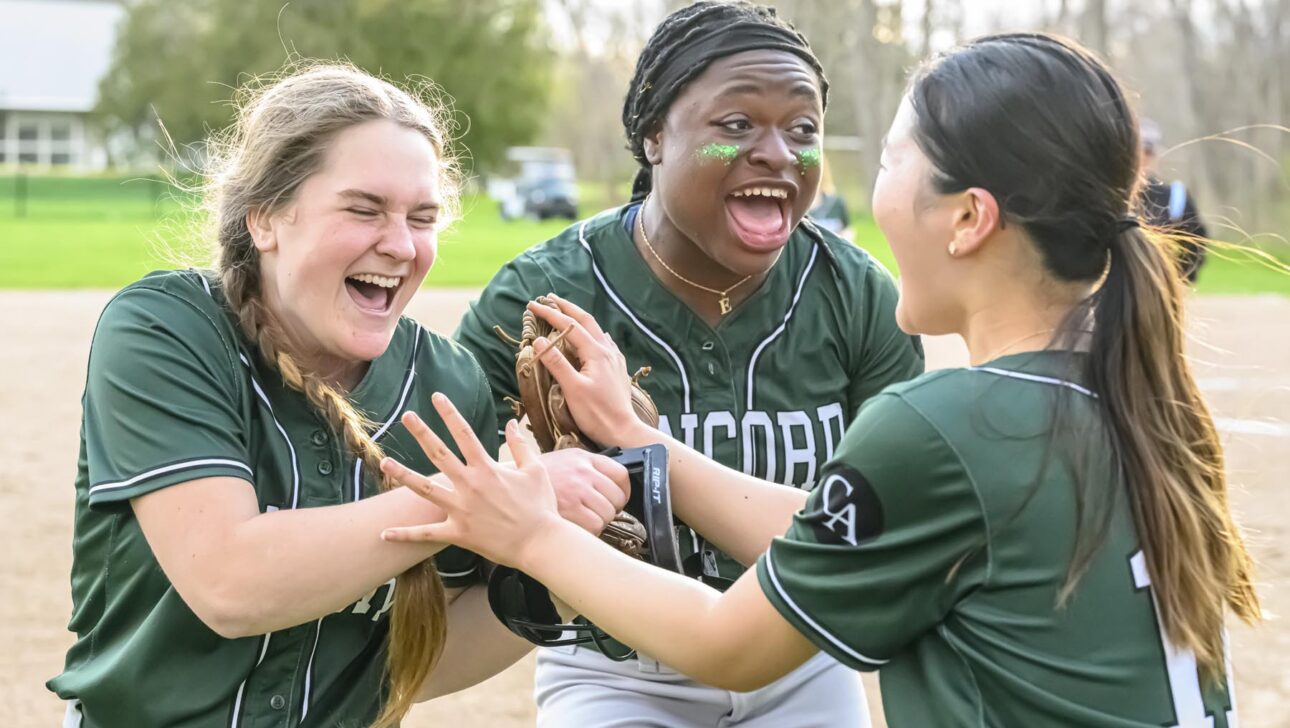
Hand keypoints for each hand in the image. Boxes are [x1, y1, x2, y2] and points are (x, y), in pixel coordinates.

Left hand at [379, 393, 560, 567]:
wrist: (540, 543)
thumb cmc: (540, 506)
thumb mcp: (535, 471)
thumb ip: (521, 446)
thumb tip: (512, 423)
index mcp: (487, 469)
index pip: (464, 434)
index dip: (449, 413)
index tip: (436, 397)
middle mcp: (470, 486)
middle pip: (439, 454)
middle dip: (422, 433)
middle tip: (406, 417)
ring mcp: (461, 510)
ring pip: (425, 490)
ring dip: (403, 475)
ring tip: (384, 462)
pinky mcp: (458, 533)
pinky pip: (425, 534)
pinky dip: (404, 535)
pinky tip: (384, 533)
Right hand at [527, 294, 655, 447]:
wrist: (624, 430)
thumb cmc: (597, 414)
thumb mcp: (572, 389)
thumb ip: (556, 363)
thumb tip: (539, 340)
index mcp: (595, 353)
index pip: (569, 326)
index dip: (550, 314)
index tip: (532, 306)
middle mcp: (607, 350)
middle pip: (585, 320)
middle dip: (566, 307)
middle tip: (548, 298)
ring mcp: (614, 358)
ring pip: (595, 329)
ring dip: (578, 318)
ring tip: (565, 312)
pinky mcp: (616, 368)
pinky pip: (603, 341)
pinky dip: (591, 332)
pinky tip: (592, 336)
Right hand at [539, 448, 629, 535]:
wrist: (508, 487)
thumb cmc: (534, 478)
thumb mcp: (563, 460)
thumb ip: (587, 468)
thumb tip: (611, 482)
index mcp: (584, 458)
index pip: (621, 475)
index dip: (623, 491)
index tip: (617, 499)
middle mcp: (583, 473)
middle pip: (617, 498)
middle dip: (611, 509)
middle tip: (597, 513)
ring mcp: (577, 491)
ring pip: (608, 514)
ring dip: (600, 521)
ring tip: (584, 520)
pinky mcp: (570, 511)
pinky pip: (595, 526)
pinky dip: (589, 531)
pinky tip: (576, 527)